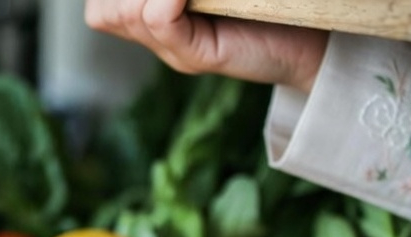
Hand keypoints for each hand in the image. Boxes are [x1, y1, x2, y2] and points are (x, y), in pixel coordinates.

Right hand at [85, 0, 328, 91]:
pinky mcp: (197, 57)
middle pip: (103, 11)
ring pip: (126, 12)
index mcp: (155, 21)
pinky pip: (159, 18)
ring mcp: (175, 53)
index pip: (100, 7)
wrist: (310, 47)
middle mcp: (157, 41)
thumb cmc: (267, 12)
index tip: (164, 0)